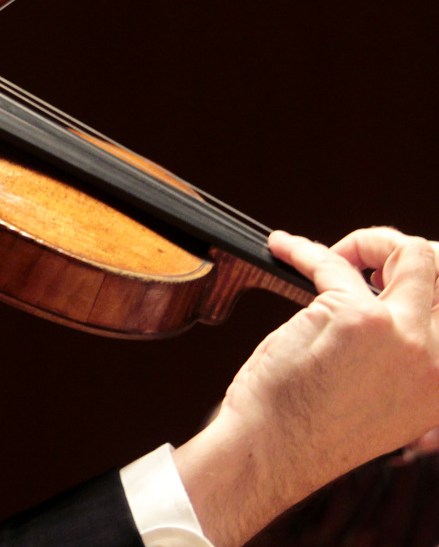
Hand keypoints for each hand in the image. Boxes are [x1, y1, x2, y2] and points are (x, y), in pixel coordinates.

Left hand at [174, 226, 438, 545]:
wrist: (272, 451)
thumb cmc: (308, 428)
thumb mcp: (381, 401)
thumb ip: (399, 361)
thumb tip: (391, 312)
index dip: (422, 284)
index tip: (386, 276)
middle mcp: (436, 360)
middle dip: (398, 251)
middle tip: (356, 258)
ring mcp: (401, 336)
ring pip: (412, 255)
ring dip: (367, 243)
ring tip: (329, 254)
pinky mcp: (354, 318)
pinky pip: (331, 263)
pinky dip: (303, 249)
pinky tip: (283, 249)